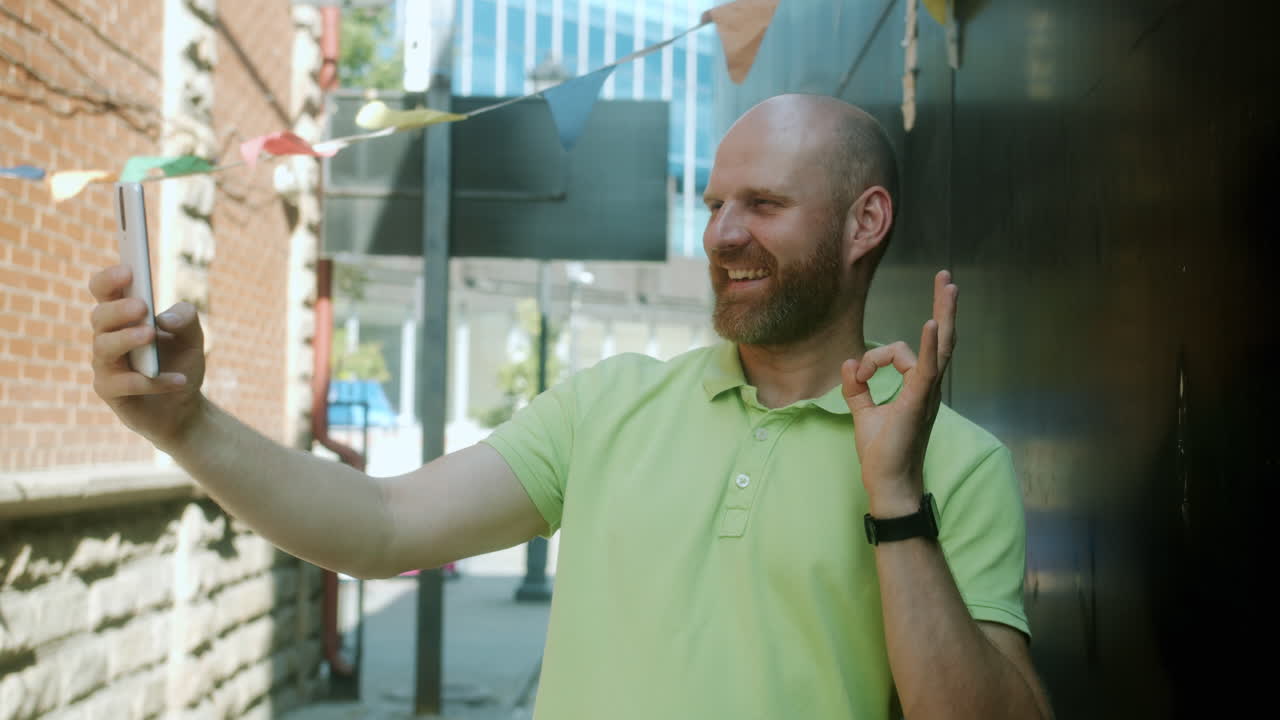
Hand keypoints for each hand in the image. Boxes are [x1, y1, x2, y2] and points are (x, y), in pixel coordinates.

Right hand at [89, 265, 207, 449]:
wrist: (184, 407)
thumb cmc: (180, 363)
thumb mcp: (194, 338)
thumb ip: (186, 319)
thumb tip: (164, 318)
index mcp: (123, 316)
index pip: (103, 291)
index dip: (109, 279)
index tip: (129, 271)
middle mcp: (107, 337)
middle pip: (99, 317)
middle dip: (118, 310)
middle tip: (142, 307)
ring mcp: (105, 364)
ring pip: (103, 347)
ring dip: (127, 339)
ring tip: (150, 335)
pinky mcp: (109, 391)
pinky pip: (121, 384)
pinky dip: (152, 381)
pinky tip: (178, 380)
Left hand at [841, 270, 956, 516]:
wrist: (888, 484)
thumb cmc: (882, 454)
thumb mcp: (863, 414)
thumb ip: (856, 388)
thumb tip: (848, 364)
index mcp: (917, 389)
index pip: (903, 354)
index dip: (875, 357)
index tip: (857, 374)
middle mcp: (928, 388)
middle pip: (942, 340)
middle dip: (944, 308)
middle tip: (946, 279)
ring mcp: (927, 394)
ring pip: (941, 347)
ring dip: (944, 314)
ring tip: (947, 286)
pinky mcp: (919, 402)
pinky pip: (928, 368)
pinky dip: (930, 345)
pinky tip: (933, 322)